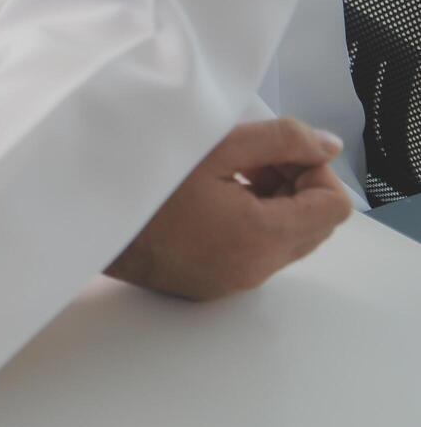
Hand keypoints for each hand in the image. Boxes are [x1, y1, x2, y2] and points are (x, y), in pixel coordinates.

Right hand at [106, 119, 352, 300]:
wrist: (92, 224)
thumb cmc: (146, 184)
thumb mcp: (216, 147)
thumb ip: (283, 139)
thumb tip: (328, 147)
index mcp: (261, 235)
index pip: (334, 207)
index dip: (316, 172)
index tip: (278, 155)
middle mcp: (255, 269)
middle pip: (316, 227)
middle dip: (296, 189)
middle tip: (253, 164)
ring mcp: (234, 282)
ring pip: (287, 243)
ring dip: (273, 208)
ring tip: (227, 181)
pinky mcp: (212, 287)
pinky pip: (256, 256)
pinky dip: (249, 229)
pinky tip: (210, 205)